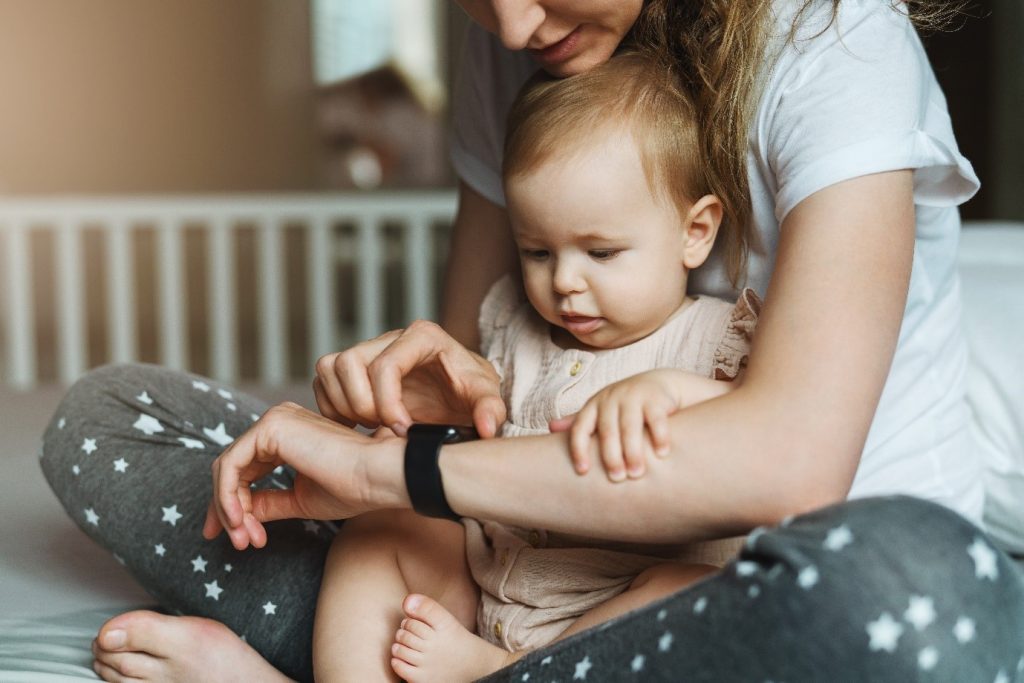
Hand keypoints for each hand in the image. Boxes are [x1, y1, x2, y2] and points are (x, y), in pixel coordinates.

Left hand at [202, 402, 399, 549]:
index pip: (245, 469)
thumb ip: (269, 503)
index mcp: (287, 434)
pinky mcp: (270, 427)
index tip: (238, 538)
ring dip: (229, 508)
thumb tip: (238, 516)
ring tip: (245, 537)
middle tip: (238, 543)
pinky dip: (229, 495)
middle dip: (228, 510)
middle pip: (232, 469)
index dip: (234, 505)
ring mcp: (274, 420)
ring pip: (227, 468)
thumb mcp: (300, 500)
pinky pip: (230, 465)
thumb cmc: (353, 488)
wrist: (378, 476)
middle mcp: (278, 421)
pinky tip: (241, 520)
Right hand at [313, 320, 505, 437]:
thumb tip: (487, 427)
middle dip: (363, 404)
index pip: (386, 364)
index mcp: (423, 337)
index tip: (403, 430)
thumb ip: (491, 409)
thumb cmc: (470, 391)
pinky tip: (357, 427)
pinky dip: (331, 408)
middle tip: (386, 428)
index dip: (387, 403)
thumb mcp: (487, 397)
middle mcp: (390, 337)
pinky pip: (322, 381)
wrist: (460, 393)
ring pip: (329, 367)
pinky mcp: (352, 368)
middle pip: (349, 362)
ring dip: (343, 405)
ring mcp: (368, 350)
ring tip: (372, 426)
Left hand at [550, 370, 735, 481]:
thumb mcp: (599, 411)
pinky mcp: (655, 399)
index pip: (580, 428)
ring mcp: (633, 397)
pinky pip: (657, 419)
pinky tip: (662, 454)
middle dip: (611, 456)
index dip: (579, 449)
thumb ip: (579, 421)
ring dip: (634, 451)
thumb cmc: (622, 406)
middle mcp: (611, 400)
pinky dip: (660, 436)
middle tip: (616, 479)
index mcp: (594, 406)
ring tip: (637, 473)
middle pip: (608, 431)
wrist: (657, 385)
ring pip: (630, 426)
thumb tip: (550, 427)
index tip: (582, 472)